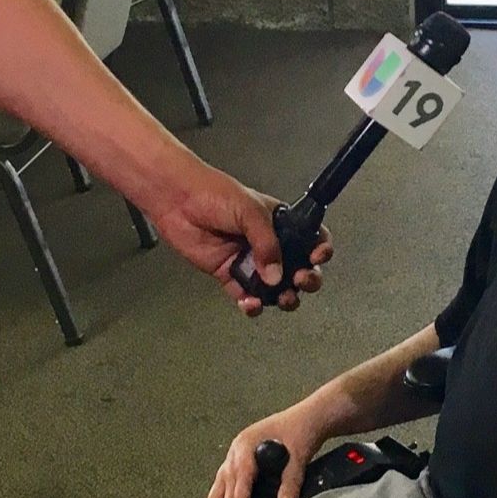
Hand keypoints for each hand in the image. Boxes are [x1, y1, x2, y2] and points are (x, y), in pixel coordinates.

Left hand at [147, 167, 331, 316]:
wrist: (177, 199)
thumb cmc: (213, 193)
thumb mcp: (250, 211)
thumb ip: (267, 243)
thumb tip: (276, 275)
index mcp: (280, 222)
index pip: (310, 238)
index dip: (319, 249)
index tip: (317, 257)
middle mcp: (268, 243)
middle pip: (298, 268)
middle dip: (306, 279)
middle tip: (300, 280)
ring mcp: (249, 260)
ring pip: (275, 287)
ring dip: (283, 297)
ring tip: (282, 298)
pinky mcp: (229, 274)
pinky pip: (247, 295)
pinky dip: (252, 304)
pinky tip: (251, 302)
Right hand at [206, 407, 327, 497]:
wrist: (307, 418)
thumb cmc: (301, 432)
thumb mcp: (299, 455)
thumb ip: (291, 479)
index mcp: (247, 444)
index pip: (240, 477)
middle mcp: (237, 448)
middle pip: (228, 480)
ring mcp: (237, 452)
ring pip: (222, 478)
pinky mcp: (241, 457)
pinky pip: (227, 476)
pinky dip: (222, 492)